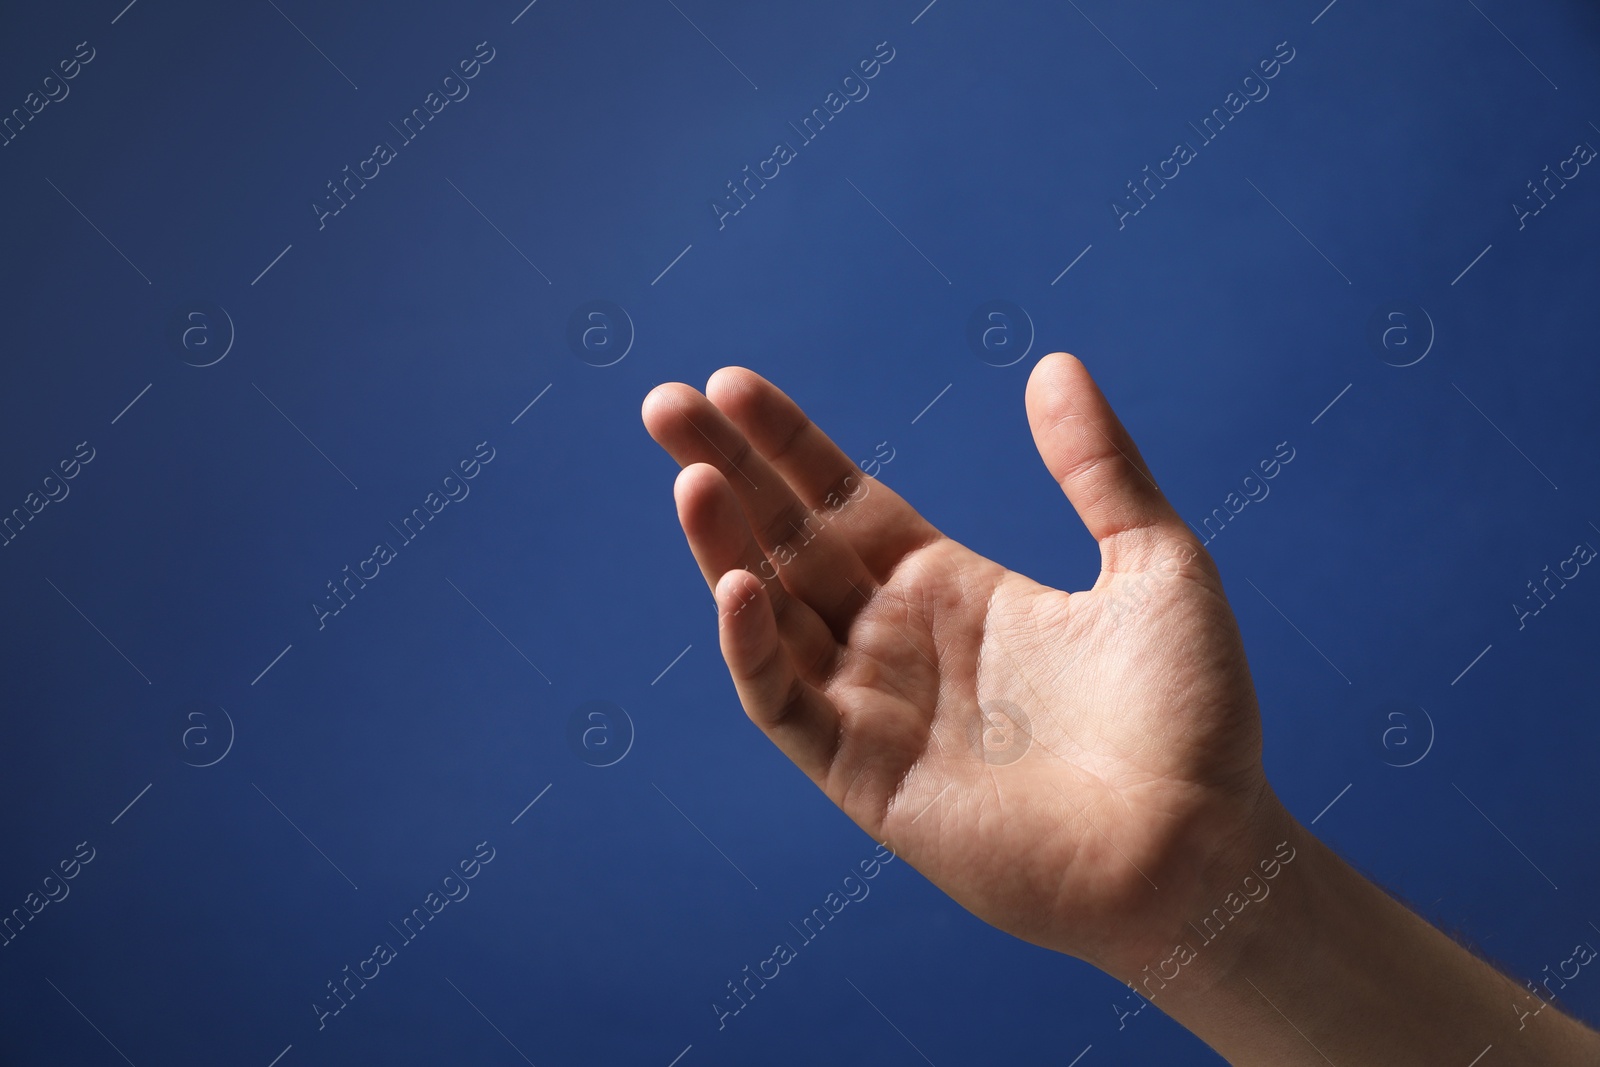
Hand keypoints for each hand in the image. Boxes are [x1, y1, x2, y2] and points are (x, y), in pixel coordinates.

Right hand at [642, 353, 1285, 978]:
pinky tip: (739, 587)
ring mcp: (875, 708)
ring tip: (689, 480)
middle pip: (787, 540)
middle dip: (725, 473)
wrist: (1202, 848)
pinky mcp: (866, 777)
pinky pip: (788, 707)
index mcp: (950, 585)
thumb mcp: (1154, 562)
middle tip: (665, 404)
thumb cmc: (1190, 715)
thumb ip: (1097, 466)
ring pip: (772, 615)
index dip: (787, 443)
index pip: (842, 500)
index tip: (733, 383)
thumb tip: (1052, 361)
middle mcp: (897, 640)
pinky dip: (753, 651)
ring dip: (724, 548)